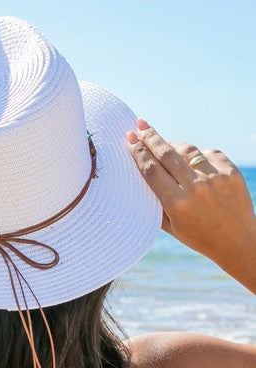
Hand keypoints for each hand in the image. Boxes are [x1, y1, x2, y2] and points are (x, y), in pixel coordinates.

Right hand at [126, 119, 255, 290]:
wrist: (237, 242)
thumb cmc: (199, 236)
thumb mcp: (171, 226)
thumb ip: (155, 202)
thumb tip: (141, 171)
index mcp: (176, 203)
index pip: (151, 170)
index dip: (138, 152)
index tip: (130, 138)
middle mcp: (195, 188)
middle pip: (166, 153)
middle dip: (150, 137)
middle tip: (139, 125)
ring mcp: (215, 178)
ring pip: (187, 150)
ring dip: (173, 144)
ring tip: (164, 143)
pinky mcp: (231, 172)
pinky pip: (209, 153)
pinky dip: (198, 154)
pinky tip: (191, 158)